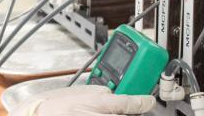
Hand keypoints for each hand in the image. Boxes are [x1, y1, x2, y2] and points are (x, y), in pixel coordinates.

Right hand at [9, 85, 155, 115]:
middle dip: (133, 111)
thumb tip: (112, 93)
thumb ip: (100, 91)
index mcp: (102, 103)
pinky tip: (100, 115)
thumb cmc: (55, 105)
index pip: (134, 102)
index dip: (145, 101)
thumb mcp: (80, 90)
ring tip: (112, 110)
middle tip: (131, 107)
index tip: (148, 101)